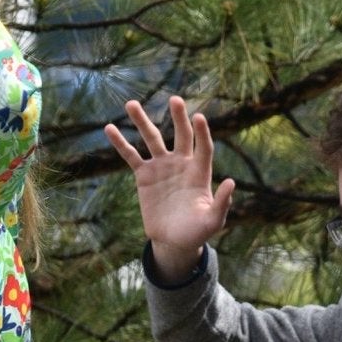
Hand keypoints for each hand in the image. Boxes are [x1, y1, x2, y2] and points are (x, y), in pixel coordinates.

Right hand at [102, 96, 234, 280]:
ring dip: (142, 121)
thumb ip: (222, 203)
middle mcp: (181, 164)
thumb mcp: (212, 221)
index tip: (198, 117)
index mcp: (200, 172)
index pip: (203, 147)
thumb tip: (231, 182)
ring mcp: (161, 167)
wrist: (172, 241)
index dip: (202, 132)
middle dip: (178, 117)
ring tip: (131, 104)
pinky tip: (109, 128)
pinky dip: (120, 142)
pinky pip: (130, 155)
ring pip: (151, 139)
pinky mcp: (143, 175)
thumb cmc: (196, 232)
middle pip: (180, 135)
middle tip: (174, 99)